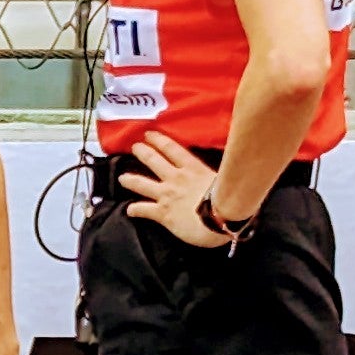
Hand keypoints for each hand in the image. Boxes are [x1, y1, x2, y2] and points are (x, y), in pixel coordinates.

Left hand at [121, 130, 231, 245]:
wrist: (221, 220)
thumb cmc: (229, 200)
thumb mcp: (225, 178)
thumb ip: (219, 172)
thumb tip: (231, 166)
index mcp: (193, 169)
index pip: (173, 149)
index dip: (159, 141)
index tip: (149, 134)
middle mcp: (176, 179)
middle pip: (154, 161)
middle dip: (143, 153)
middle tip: (135, 147)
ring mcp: (167, 195)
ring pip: (142, 183)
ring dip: (131, 179)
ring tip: (123, 177)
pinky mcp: (162, 212)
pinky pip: (144, 209)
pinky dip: (135, 209)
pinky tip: (129, 210)